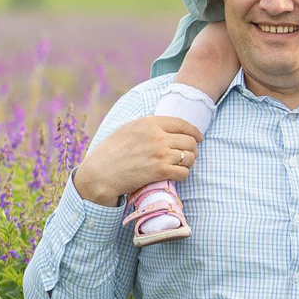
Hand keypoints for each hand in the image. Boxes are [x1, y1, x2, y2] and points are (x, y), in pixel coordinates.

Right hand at [71, 115, 201, 206]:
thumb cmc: (110, 152)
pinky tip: (175, 175)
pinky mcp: (161, 171)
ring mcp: (160, 153)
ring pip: (190, 157)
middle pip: (190, 141)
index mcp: (149, 122)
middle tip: (188, 156)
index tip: (198, 138)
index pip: (182, 124)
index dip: (194, 132)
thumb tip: (165, 128)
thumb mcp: (128, 129)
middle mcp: (157, 136)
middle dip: (193, 150)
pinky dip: (182, 175)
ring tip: (181, 166)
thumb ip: (148, 127)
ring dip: (188, 163)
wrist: (100, 173)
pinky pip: (184, 172)